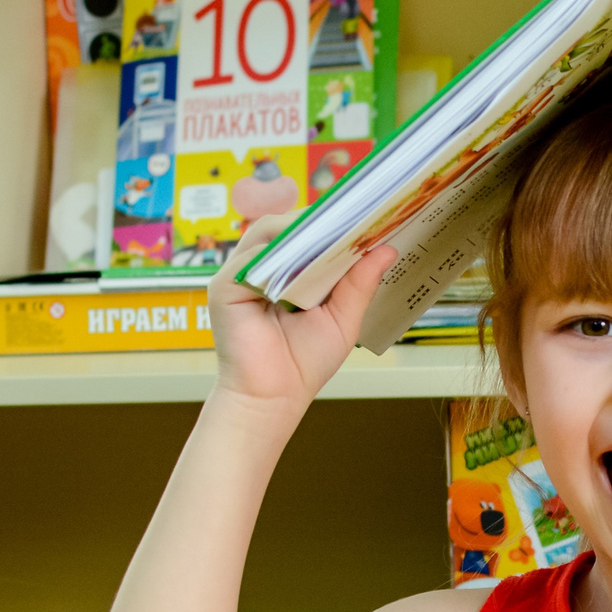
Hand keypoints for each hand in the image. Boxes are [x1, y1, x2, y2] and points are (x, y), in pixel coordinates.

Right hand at [207, 213, 396, 409]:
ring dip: (300, 232)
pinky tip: (300, 263)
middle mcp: (263, 267)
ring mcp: (241, 274)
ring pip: (267, 233)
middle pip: (286, 225)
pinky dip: (275, 256)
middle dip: (319, 220)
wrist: (272, 397)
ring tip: (331, 235)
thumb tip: (387, 249)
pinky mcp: (224, 287)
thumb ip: (359, 284)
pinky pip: (249, 259)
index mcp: (290, 270)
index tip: (365, 214)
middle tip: (352, 216)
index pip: (308, 232)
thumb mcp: (342, 318)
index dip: (332, 221)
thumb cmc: (303, 362)